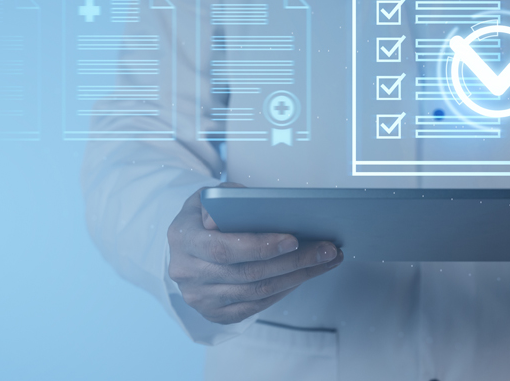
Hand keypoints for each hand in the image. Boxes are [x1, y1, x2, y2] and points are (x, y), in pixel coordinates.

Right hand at [168, 182, 343, 324]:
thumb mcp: (209, 196)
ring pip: (257, 292)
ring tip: (325, 261)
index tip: (293, 239)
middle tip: (326, 250)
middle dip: (294, 261)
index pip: (223, 248)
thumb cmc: (206, 215)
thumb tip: (243, 207)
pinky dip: (282, 291)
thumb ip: (225, 198)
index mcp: (183, 239)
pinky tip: (302, 276)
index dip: (260, 246)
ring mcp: (200, 297)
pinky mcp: (213, 313)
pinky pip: (254, 307)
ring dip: (297, 277)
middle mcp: (187, 272)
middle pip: (249, 273)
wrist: (186, 245)